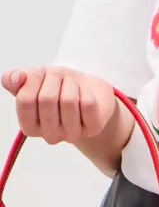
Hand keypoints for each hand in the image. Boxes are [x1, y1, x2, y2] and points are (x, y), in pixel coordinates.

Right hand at [1, 67, 117, 144]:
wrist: (91, 92)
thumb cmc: (58, 88)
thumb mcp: (34, 81)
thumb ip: (15, 80)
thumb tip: (16, 77)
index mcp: (29, 127)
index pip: (25, 101)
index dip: (33, 79)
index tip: (41, 71)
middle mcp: (50, 135)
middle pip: (47, 99)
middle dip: (54, 78)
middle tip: (59, 75)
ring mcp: (72, 134)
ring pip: (69, 101)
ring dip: (71, 83)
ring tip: (72, 83)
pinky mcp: (93, 128)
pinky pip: (88, 104)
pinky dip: (86, 90)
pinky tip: (85, 90)